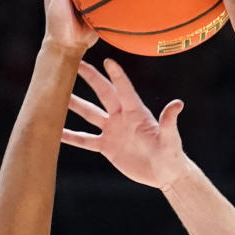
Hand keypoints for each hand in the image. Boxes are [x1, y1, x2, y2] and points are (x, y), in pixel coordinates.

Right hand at [62, 59, 187, 190]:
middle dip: (90, 78)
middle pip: (103, 93)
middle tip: (74, 63)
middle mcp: (122, 117)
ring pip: (89, 113)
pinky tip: (56, 131)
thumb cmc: (172, 156)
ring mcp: (112, 130)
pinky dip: (71, 136)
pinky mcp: (107, 146)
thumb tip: (178, 103)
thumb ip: (169, 122)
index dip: (117, 75)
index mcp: (137, 112)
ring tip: (56, 93)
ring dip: (74, 104)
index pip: (124, 90)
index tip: (107, 60)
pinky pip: (85, 140)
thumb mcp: (171, 139)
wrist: (165, 174)